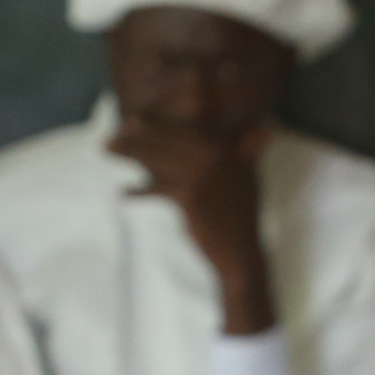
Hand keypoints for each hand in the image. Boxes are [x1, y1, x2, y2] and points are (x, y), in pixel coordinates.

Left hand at [107, 118, 274, 329]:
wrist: (241, 253)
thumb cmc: (241, 217)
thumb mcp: (249, 177)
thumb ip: (249, 150)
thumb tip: (268, 126)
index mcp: (226, 147)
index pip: (185, 128)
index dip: (157, 125)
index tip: (132, 121)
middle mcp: (215, 154)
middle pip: (167, 139)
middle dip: (136, 137)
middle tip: (111, 136)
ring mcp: (203, 173)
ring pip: (157, 158)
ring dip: (129, 153)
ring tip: (106, 149)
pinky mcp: (190, 194)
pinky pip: (157, 188)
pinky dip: (139, 192)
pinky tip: (123, 194)